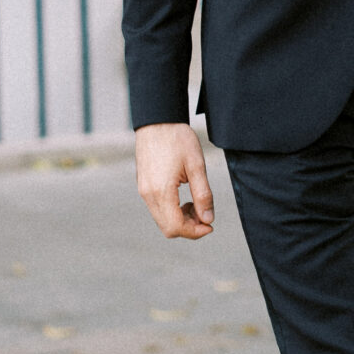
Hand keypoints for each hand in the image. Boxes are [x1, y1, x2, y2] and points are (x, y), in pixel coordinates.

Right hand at [135, 122, 214, 238]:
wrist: (157, 121)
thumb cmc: (178, 139)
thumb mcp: (197, 166)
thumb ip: (203, 195)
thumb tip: (208, 219)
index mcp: (161, 191)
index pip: (176, 227)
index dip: (195, 232)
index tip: (210, 225)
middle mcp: (148, 195)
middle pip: (168, 228)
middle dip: (189, 227)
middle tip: (205, 215)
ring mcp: (143, 191)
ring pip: (162, 220)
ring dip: (181, 219)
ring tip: (196, 203)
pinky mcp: (143, 186)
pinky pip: (157, 209)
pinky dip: (172, 211)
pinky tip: (184, 198)